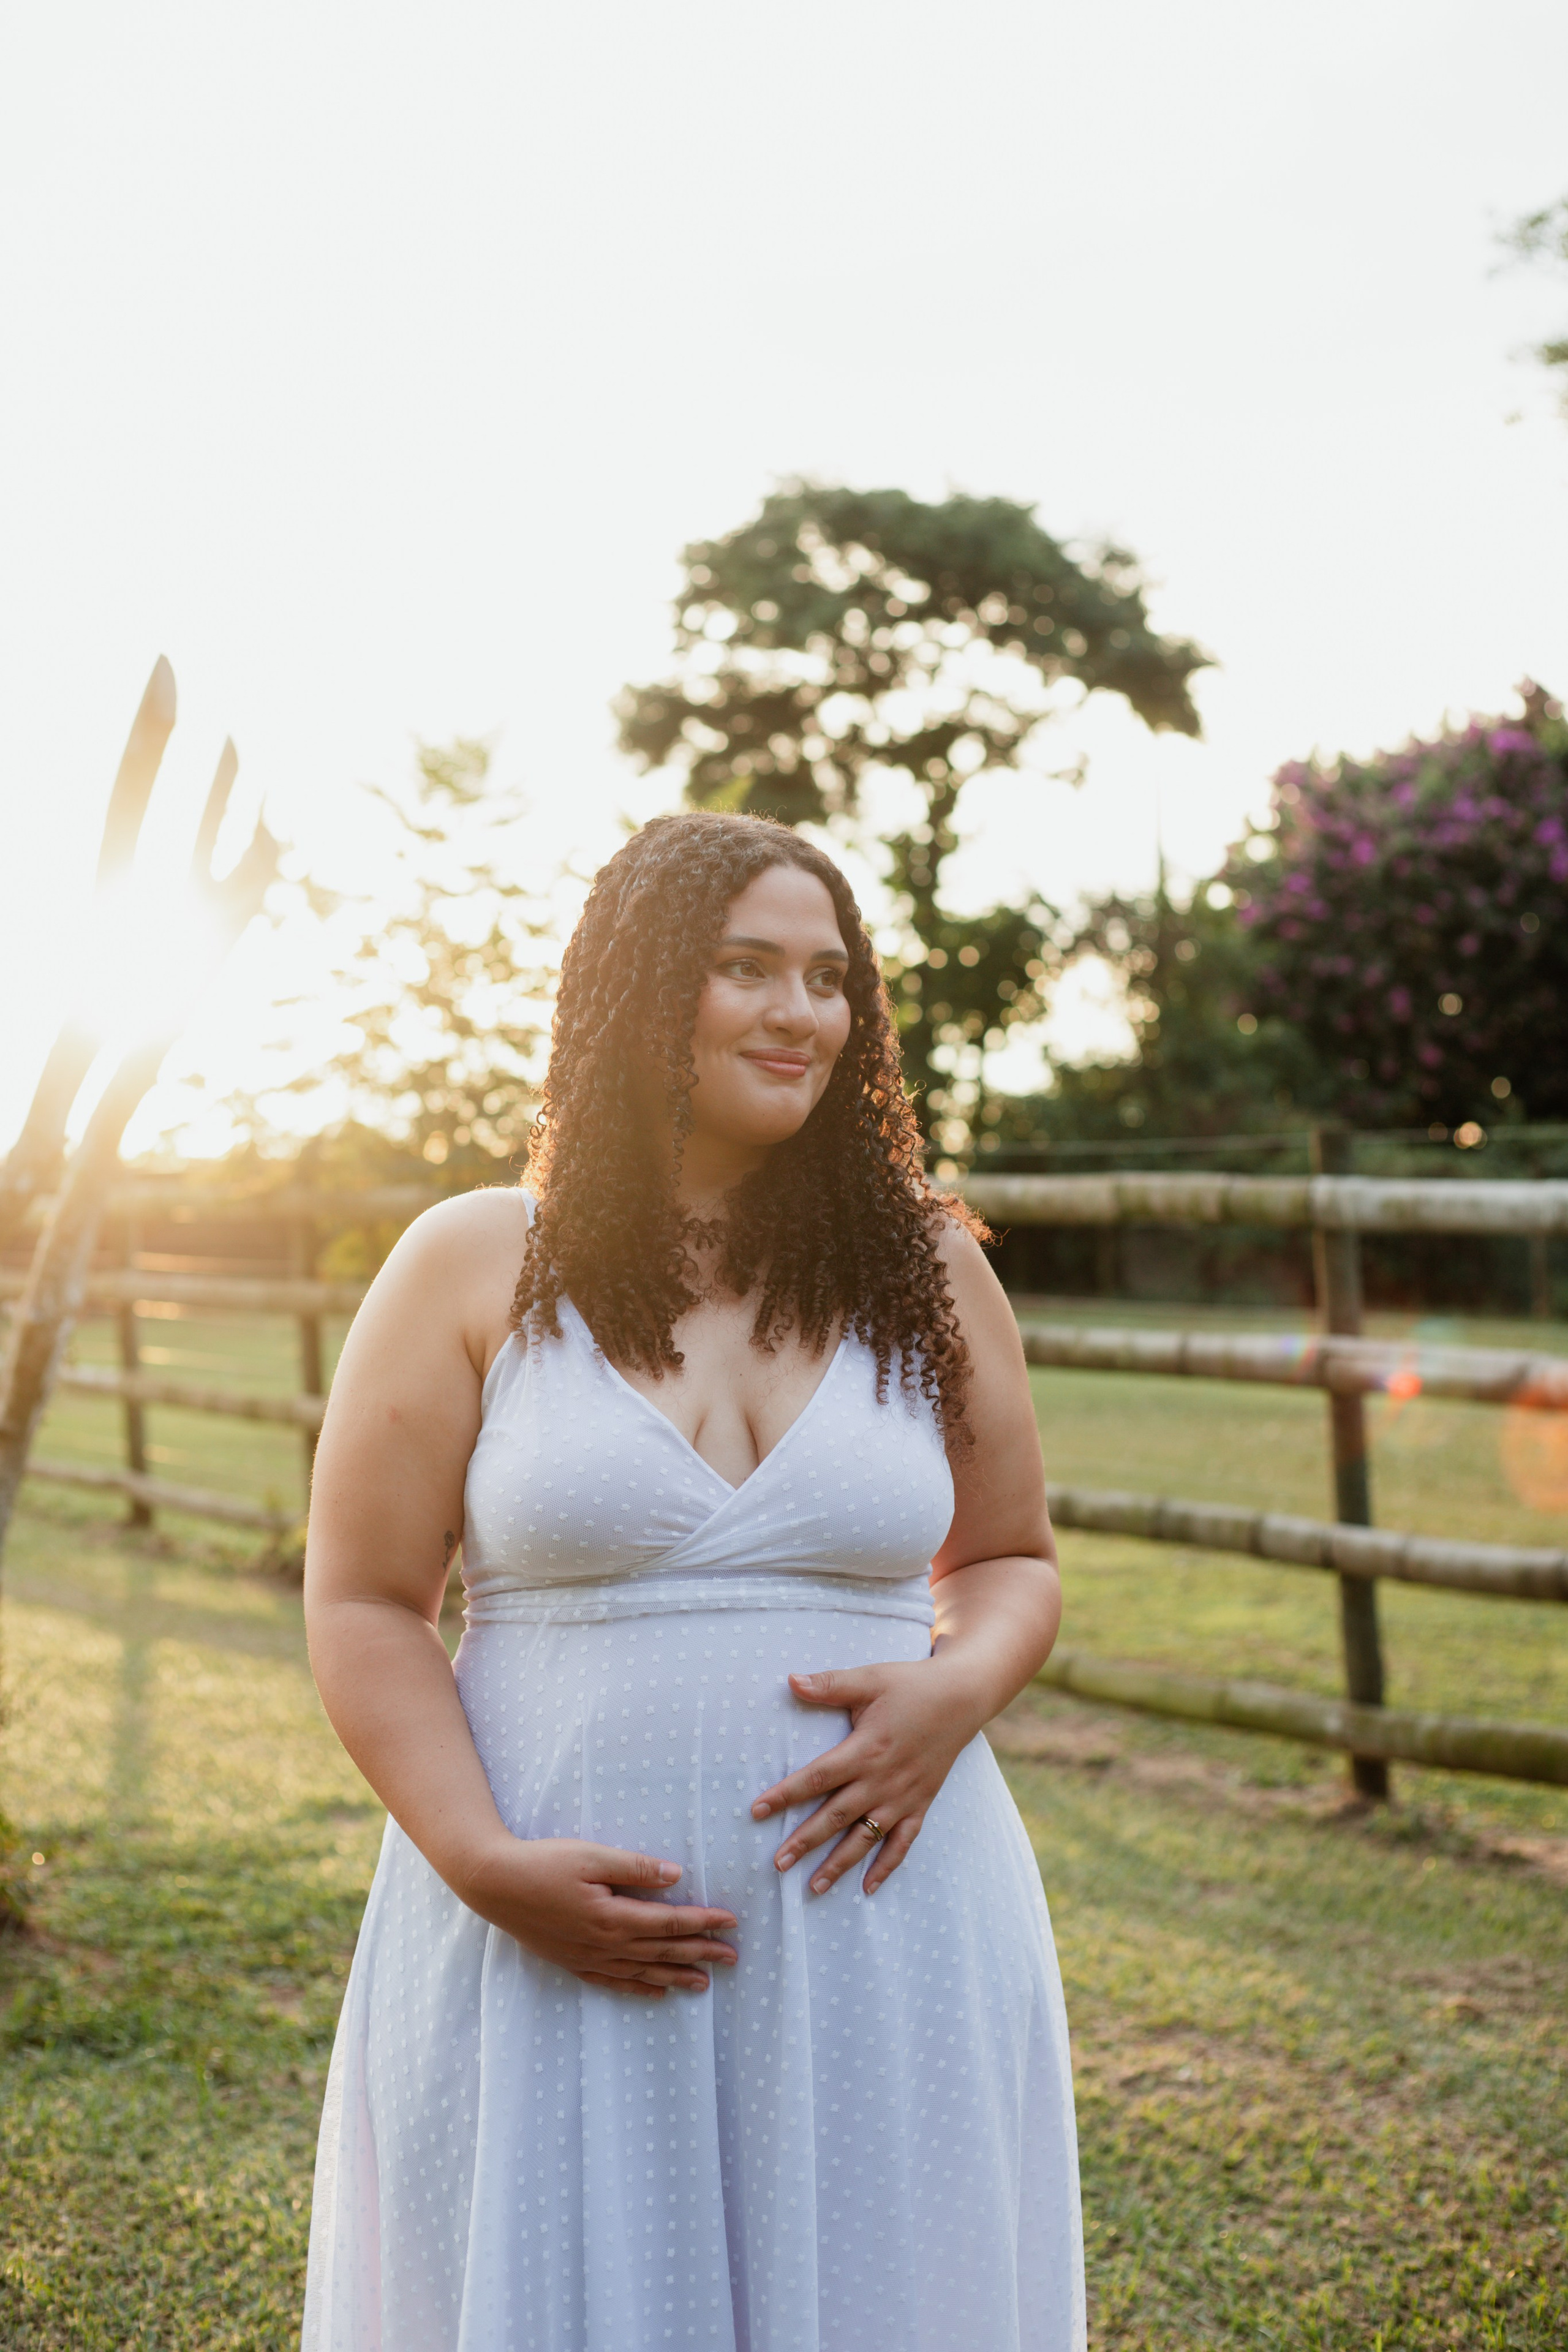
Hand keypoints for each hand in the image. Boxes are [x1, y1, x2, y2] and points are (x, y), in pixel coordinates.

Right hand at [456, 1836, 737, 1996]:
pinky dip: (638, 1988)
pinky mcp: (572, 1962)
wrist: (494, 1885)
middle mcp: (605, 1944)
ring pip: (642, 1971)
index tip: (731, 1922)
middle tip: (733, 1958)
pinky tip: (655, 1992)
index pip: (670, 1922)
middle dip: (700, 1953)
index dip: (703, 1922)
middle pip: (662, 1950)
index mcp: (613, 1916)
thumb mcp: (591, 1856)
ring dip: (676, 1976)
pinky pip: (613, 1982)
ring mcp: (588, 1958)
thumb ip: (636, 1867)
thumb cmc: (543, 1863)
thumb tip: (677, 1876)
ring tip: (705, 1983)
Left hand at [750, 1658, 988, 1897]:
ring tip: (812, 1887)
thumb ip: (830, 1685)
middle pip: (836, 1816)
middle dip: (805, 1841)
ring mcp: (902, 1797)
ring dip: (838, 1863)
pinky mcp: (920, 1804)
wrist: (962, 1697)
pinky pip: (902, 1843)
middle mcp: (881, 1780)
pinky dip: (886, 1867)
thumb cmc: (911, 1685)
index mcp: (865, 1749)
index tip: (756, 1811)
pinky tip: (867, 1888)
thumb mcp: (870, 1679)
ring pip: (865, 1838)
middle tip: (777, 1863)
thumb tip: (790, 1680)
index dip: (785, 1794)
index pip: (817, 1777)